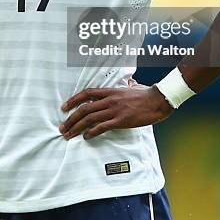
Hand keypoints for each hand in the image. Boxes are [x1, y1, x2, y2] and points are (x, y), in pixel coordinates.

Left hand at [59, 80, 173, 140]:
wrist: (156, 101)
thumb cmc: (144, 94)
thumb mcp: (131, 87)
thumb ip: (124, 86)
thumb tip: (128, 82)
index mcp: (110, 91)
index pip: (86, 93)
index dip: (73, 100)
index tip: (64, 107)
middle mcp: (109, 100)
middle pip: (84, 109)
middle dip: (71, 119)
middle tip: (62, 127)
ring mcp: (114, 110)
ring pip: (90, 119)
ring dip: (77, 127)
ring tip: (69, 134)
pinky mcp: (120, 121)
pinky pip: (102, 127)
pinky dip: (92, 132)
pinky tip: (86, 137)